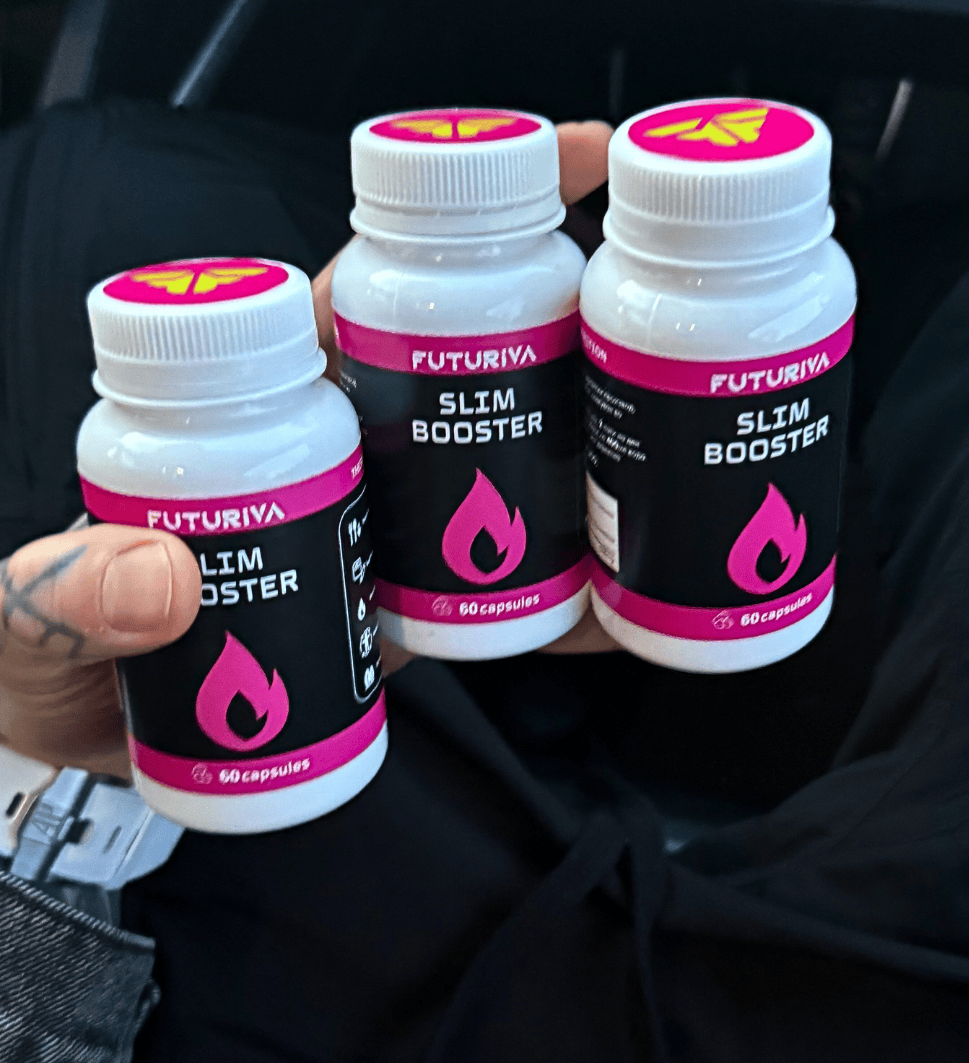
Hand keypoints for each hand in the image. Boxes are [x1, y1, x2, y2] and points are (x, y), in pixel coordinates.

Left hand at [0, 122, 617, 777]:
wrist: (100, 747)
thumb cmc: (45, 654)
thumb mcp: (32, 617)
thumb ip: (65, 595)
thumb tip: (163, 578)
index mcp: (270, 407)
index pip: (378, 284)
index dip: (476, 212)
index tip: (580, 162)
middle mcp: (347, 452)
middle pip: (482, 368)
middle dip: (580, 344)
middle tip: (653, 358)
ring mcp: (387, 527)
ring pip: (515, 474)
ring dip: (593, 478)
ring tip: (659, 496)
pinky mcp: (408, 605)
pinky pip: (505, 585)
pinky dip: (569, 596)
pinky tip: (620, 612)